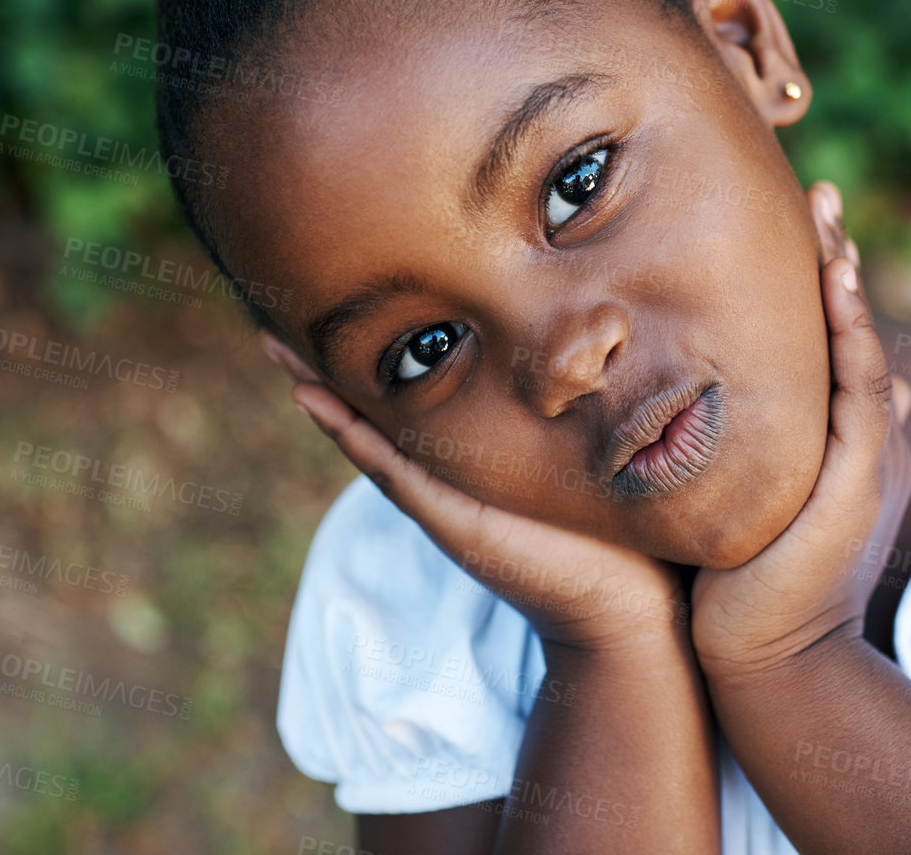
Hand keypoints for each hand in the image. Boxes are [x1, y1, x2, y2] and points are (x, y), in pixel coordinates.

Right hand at [264, 338, 695, 655]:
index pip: (411, 398)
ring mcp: (443, 503)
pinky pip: (394, 472)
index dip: (374, 357)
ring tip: (282, 352)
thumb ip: (569, 411)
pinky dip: (356, 437)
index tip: (339, 304)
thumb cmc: (617, 526)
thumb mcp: (583, 451)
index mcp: (472, 458)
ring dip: (324, 397)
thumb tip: (591, 347)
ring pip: (368, 439)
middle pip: (374, 414)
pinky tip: (321, 403)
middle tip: (277, 320)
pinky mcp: (454, 524)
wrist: (632, 604)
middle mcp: (447, 479)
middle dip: (327, 369)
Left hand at [689, 181, 910, 675]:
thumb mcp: (730, 499)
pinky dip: (852, 331)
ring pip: (862, 346)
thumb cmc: (734, 587)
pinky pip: (862, 385)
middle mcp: (860, 440)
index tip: (793, 224)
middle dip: (838, 260)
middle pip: (853, 331)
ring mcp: (869, 457)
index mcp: (831, 443)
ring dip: (848, 277)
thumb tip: (685, 402)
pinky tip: (836, 281)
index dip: (816, 283)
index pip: (826, 344)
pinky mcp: (864, 477)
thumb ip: (721, 447)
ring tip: (829, 215)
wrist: (767, 661)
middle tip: (820, 194)